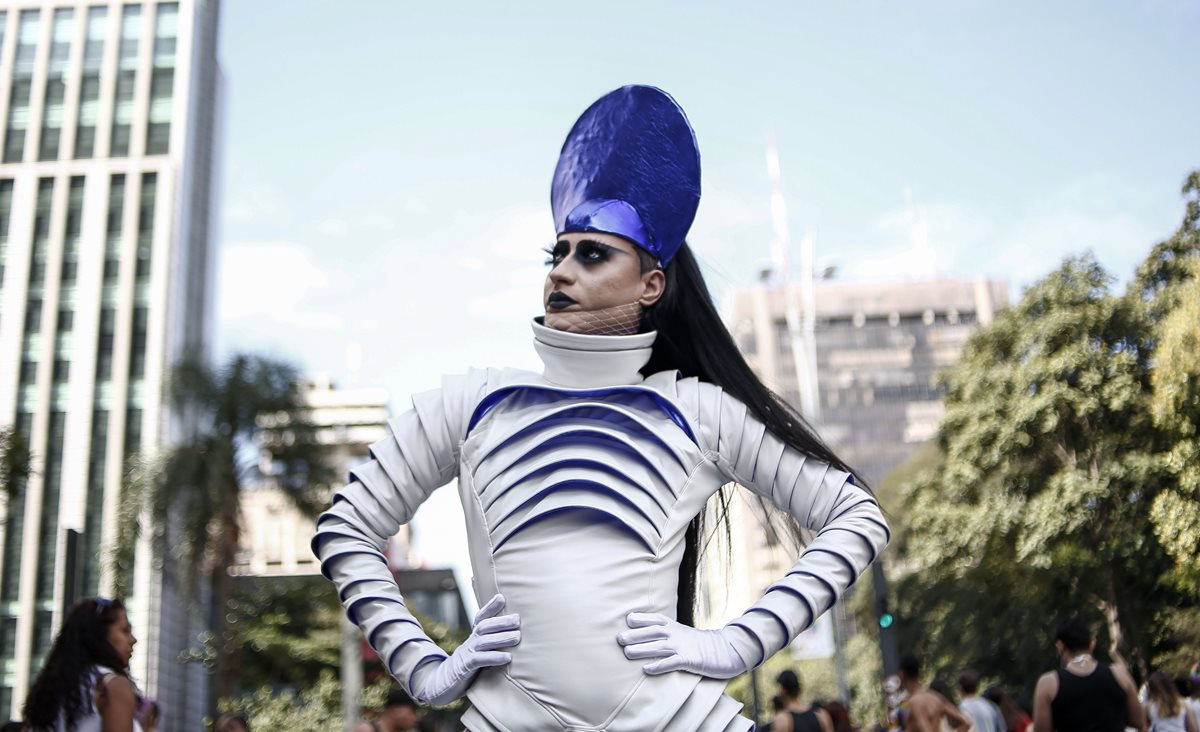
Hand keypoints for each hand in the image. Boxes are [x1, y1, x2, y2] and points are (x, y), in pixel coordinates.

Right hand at [412, 593, 519, 705]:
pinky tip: (508, 657)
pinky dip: (494, 657)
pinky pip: (479, 660)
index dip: (490, 607)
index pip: (481, 617)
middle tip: (517, 619)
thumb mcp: (480, 651)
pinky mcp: (465, 668)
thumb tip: (517, 633)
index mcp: (474, 636)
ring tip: (517, 637)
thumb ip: (492, 641)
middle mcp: (470, 641)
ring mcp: (466, 653)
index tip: (501, 597)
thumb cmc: (469, 666)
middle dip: (501, 621)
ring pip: (483, 642)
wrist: (444, 683)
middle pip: (484, 626)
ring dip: (501, 638)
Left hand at [617, 612, 747, 678]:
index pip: (656, 619)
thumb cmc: (700, 644)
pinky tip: (647, 669)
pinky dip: (659, 665)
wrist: (726, 651)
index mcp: (675, 626)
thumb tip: (644, 637)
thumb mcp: (683, 634)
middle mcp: (677, 634)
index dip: (641, 618)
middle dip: (635, 634)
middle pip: (653, 632)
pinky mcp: (690, 660)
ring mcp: (684, 647)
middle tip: (619, 638)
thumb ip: (666, 633)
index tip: (627, 619)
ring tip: (627, 653)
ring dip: (642, 649)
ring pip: (659, 647)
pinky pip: (672, 663)